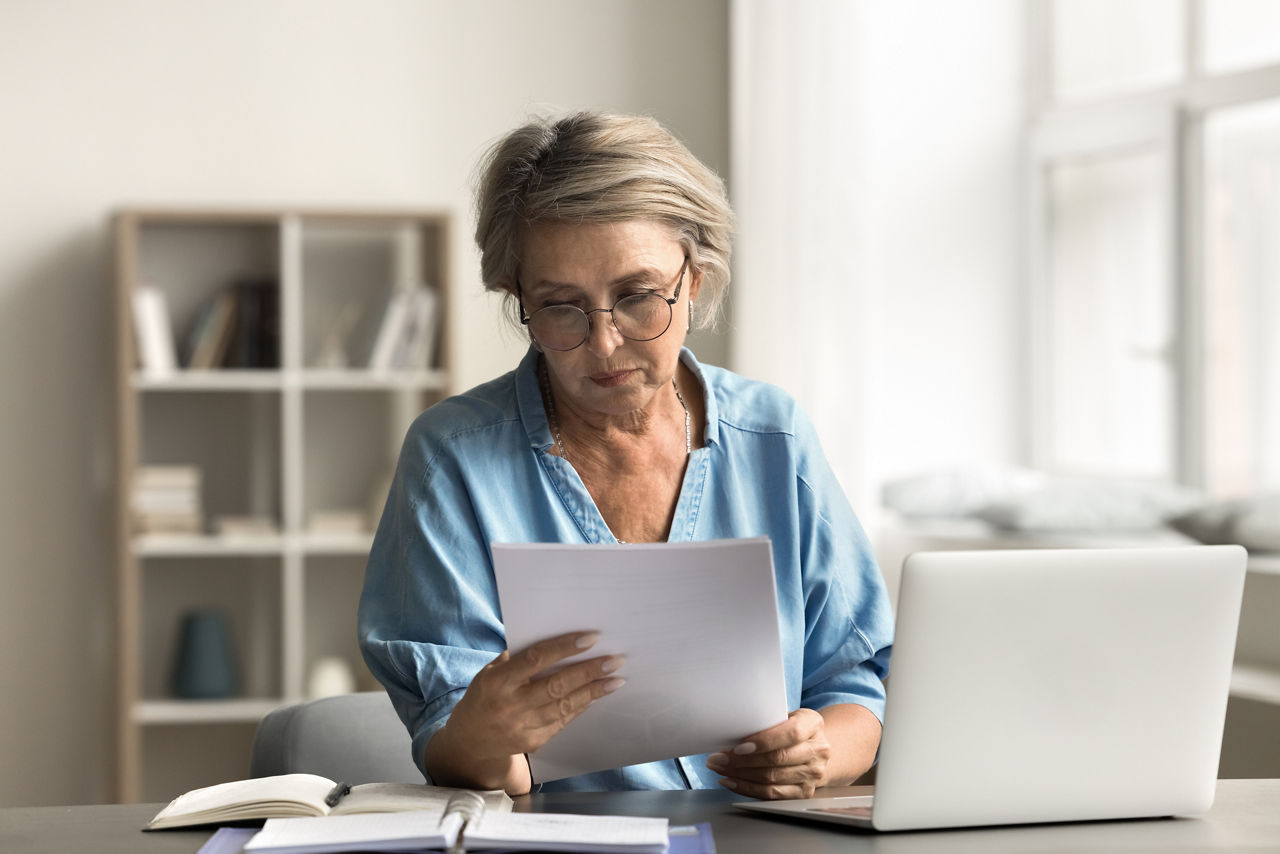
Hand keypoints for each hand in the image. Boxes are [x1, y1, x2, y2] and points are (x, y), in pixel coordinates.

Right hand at [440, 631, 624, 770]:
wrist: (470, 740)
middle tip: (613, 660)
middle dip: (588, 671)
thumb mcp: (490, 672)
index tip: (590, 638)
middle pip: (556, 685)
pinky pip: (563, 721)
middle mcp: (511, 705)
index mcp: (498, 681)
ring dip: (593, 691)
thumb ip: (517, 657)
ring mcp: (522, 727)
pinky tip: (596, 695)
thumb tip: (555, 637)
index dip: (564, 648)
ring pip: (565, 706)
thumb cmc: (485, 695)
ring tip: (615, 679)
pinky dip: (581, 706)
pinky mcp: (533, 742)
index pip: (536, 659)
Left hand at [705, 708, 831, 798]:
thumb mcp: (786, 715)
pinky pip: (771, 794)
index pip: (790, 734)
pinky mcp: (804, 792)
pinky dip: (747, 788)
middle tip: (719, 758)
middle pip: (777, 759)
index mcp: (813, 724)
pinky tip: (732, 781)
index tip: (738, 746)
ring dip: (740, 775)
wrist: (815, 747)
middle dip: (742, 760)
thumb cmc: (792, 727)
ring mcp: (813, 774)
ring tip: (720, 768)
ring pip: (771, 778)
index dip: (763, 741)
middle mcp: (818, 750)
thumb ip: (766, 720)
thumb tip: (731, 729)